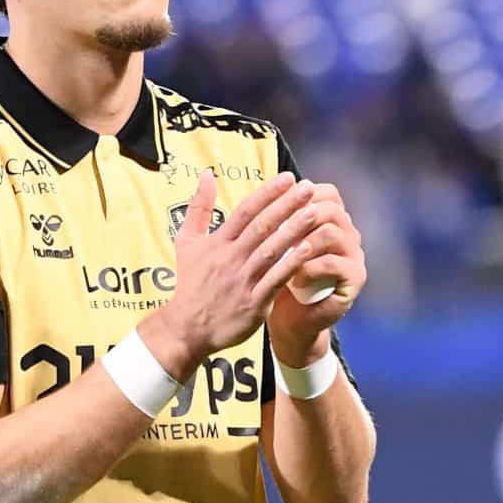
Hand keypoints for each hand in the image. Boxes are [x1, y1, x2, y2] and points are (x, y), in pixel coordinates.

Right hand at [145, 171, 326, 375]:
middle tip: (308, 188)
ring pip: (272, 251)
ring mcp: (242, 281)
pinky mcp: (253, 303)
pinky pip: (276, 280)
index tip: (287, 178)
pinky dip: (292, 264)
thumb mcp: (186, 242)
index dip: (267, 193)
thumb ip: (198, 208)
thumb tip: (206, 174)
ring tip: (315, 212)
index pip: (245, 211)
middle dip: (286, 205)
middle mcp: (230, 259)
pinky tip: (309, 248)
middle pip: (262, 227)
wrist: (187, 328)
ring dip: (294, 230)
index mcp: (217, 243)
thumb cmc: (191, 283)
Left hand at [265, 179, 366, 367]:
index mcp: (329, 218)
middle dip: (298, 216)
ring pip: (331, 233)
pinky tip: (293, 279)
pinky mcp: (355, 278)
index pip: (325, 193)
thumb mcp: (267, 243)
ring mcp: (354, 254)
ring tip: (282, 255)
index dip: (299, 196)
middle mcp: (347, 231)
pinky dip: (309, 269)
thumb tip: (225, 178)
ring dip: (302, 241)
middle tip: (274, 231)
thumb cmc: (275, 277)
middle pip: (329, 208)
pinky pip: (334, 264)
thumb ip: (262, 213)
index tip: (273, 207)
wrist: (289, 320)